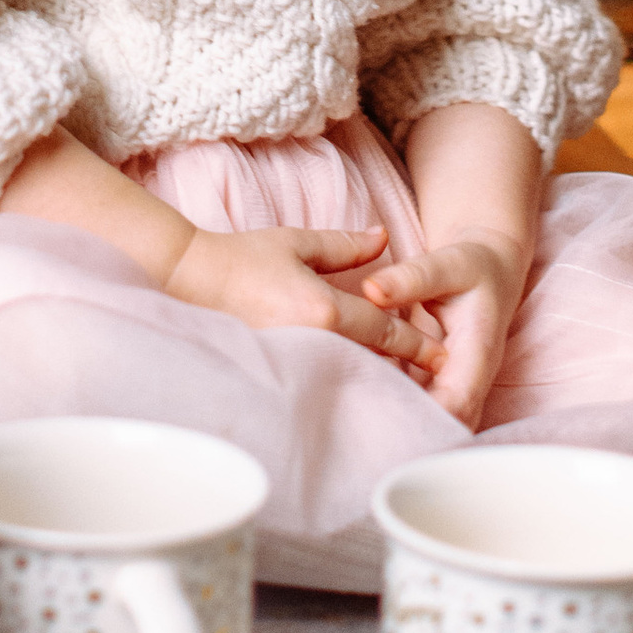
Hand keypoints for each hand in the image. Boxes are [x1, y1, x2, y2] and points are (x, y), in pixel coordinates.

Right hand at [164, 221, 444, 366]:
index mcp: (324, 309)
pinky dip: (341, 386)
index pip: (385, 330)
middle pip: (372, 363)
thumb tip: (384, 237)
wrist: (188, 280)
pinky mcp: (277, 373)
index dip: (418, 344)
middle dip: (404, 374)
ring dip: (375, 383)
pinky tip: (354, 394)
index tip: (444, 356)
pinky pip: (319, 383)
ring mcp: (295, 363)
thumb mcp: (296, 243)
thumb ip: (345, 245)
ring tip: (405, 395)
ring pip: (347, 378)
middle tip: (436, 385)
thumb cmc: (242, 258)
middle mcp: (313, 342)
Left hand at [358, 229, 528, 427]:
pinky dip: (397, 411)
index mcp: (478, 352)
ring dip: (403, 428)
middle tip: (364, 439)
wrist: (489, 266)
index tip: (387, 426)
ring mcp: (457, 384)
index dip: (427, 421)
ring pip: (435, 423)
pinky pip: (423, 409)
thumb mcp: (446, 264)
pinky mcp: (440, 383)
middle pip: (447, 425)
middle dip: (411, 435)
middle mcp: (470, 377)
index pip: (458, 403)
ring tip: (360, 433)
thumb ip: (411, 278)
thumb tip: (369, 288)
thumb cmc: (471, 265)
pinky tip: (363, 412)